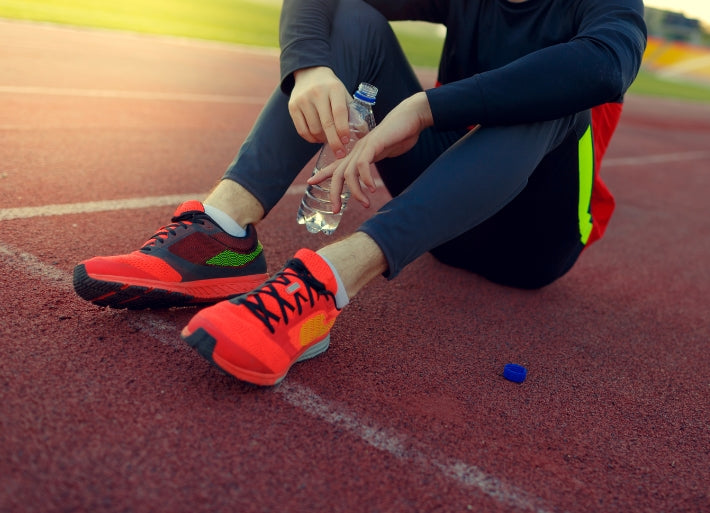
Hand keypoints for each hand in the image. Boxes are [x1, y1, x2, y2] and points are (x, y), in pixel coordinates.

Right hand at [289, 66, 351, 157]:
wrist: (310, 74)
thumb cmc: (332, 91)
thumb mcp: (345, 96)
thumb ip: (353, 113)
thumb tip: (363, 134)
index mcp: (334, 88)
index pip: (339, 112)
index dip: (343, 129)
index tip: (346, 141)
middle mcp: (317, 92)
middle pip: (326, 124)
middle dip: (334, 142)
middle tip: (341, 154)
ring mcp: (303, 99)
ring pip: (314, 130)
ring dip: (323, 140)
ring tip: (329, 140)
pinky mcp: (293, 107)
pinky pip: (302, 131)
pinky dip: (311, 139)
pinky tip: (318, 138)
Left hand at [309, 92, 433, 211]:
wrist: (411, 117)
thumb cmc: (398, 136)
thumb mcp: (382, 153)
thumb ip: (374, 162)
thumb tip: (372, 177)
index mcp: (357, 153)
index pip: (336, 165)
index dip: (322, 174)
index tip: (310, 182)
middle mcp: (357, 150)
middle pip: (338, 173)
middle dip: (334, 193)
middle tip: (336, 210)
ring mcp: (364, 147)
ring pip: (349, 172)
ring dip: (355, 191)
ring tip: (365, 203)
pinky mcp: (373, 144)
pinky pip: (363, 164)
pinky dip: (366, 179)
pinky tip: (372, 189)